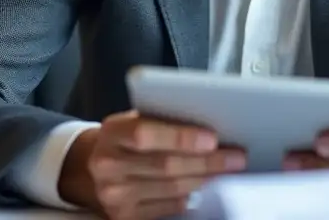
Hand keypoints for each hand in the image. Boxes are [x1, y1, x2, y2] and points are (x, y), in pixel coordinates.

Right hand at [59, 110, 246, 219]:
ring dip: (205, 179)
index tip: (212, 138)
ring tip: (227, 170)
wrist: (93, 167)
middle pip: (166, 165)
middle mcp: (107, 165)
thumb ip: (162, 119)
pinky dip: (190, 197)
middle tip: (235, 157)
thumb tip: (208, 126)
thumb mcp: (135, 119)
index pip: (146, 134)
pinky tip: (204, 187)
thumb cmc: (126, 138)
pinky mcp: (124, 216)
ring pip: (171, 188)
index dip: (181, 137)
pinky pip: (167, 208)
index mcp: (112, 132)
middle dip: (207, 161)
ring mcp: (114, 195)